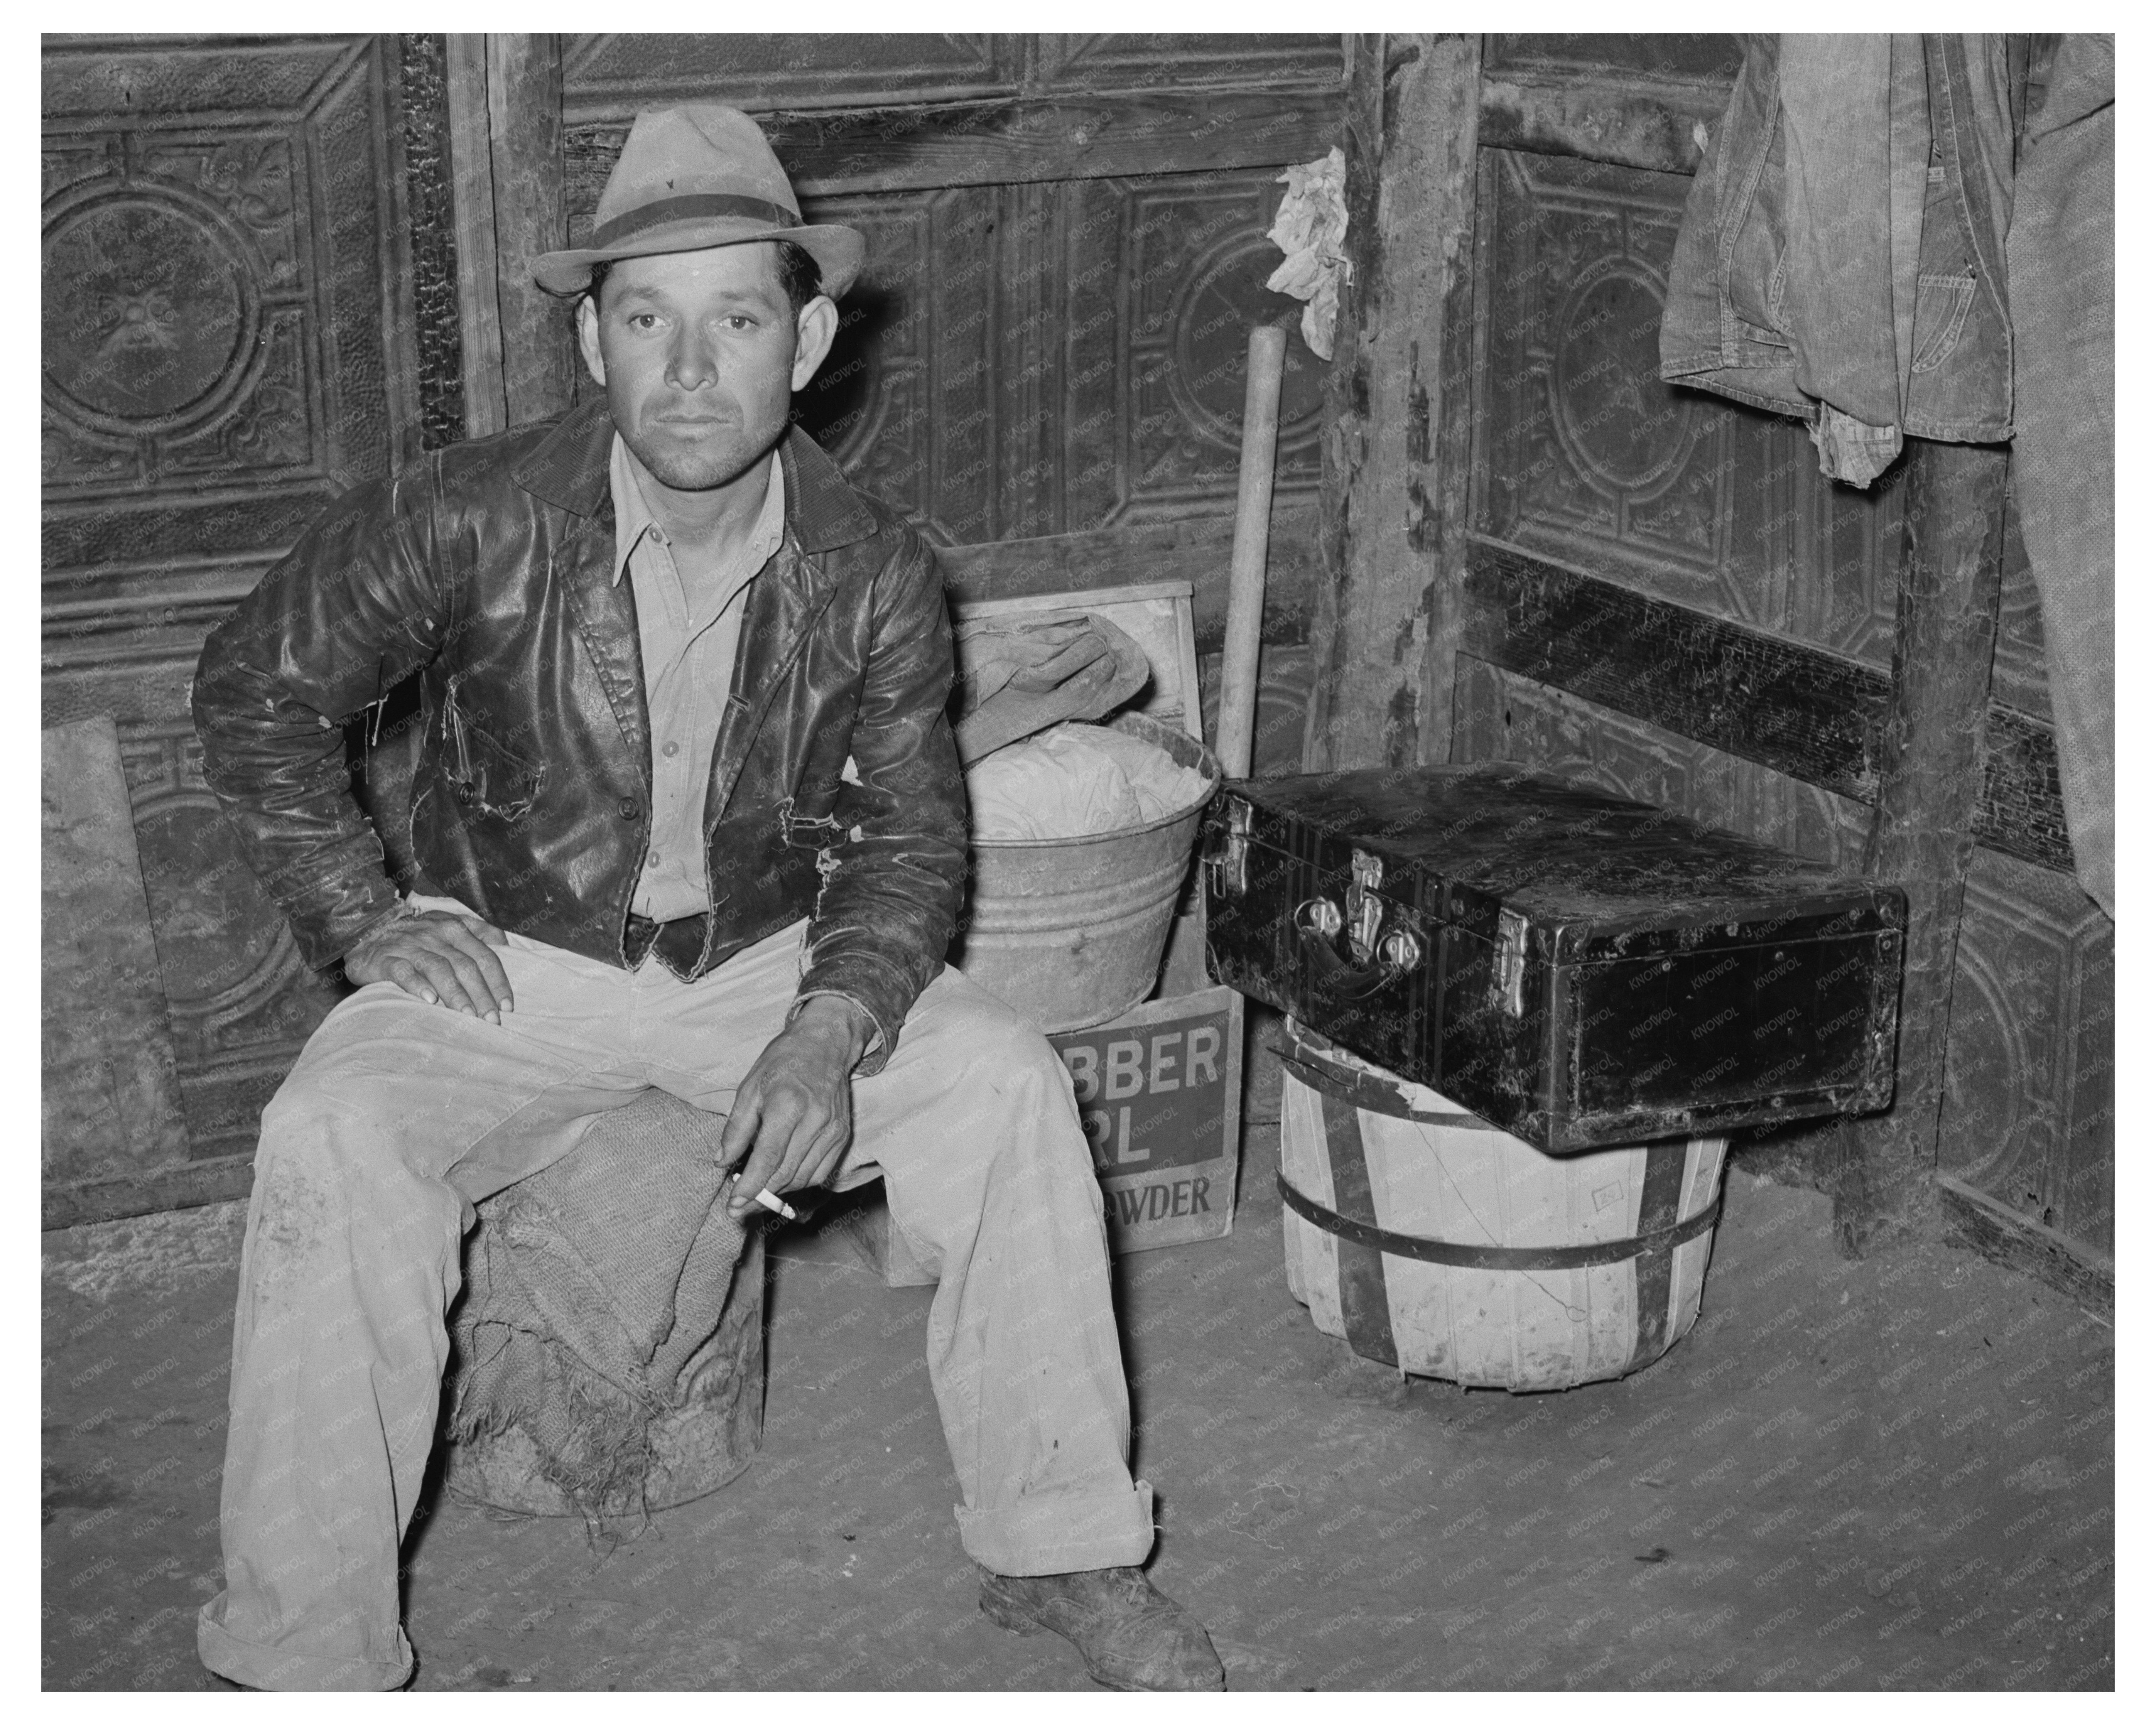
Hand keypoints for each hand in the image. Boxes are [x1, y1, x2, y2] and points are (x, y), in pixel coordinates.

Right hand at [344, 909, 512, 1021]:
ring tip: (467, 1016)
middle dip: (481, 995)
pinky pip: (403, 972)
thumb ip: (477, 932)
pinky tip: (429, 1001)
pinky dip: (417, 985)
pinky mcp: (385, 959)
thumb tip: (506, 942)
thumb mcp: (448, 927)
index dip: (498, 981)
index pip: (484, 955)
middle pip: (465, 965)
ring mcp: (409, 945)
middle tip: (491, 1019)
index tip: (507, 1006)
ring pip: (438, 969)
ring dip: (455, 994)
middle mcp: (434, 934)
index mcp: (455, 927)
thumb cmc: (418, 938)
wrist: (368, 933)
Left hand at [719, 997, 872, 1217]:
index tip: (734, 1205)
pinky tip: (783, 1179)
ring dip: (779, 1191)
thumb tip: (722, 1161)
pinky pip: (821, 1173)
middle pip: (786, 1173)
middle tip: (739, 1208)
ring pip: (803, 1178)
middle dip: (760, 1196)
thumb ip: (737, 1128)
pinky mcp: (842, 1135)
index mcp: (788, 1104)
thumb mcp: (750, 1087)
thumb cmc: (783, 1062)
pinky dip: (800, 1182)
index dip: (751, 1187)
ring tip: (758, 1192)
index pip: (769, 1158)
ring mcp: (833, 1130)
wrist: (825, 1045)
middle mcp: (815, 1120)